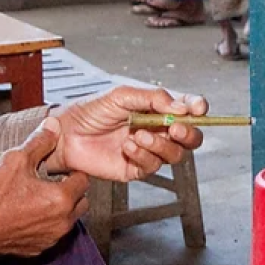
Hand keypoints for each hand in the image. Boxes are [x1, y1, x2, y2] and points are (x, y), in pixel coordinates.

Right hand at [0, 117, 89, 263]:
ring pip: (69, 219)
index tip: (58, 169)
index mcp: (61, 199)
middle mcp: (62, 222)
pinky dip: (47, 223)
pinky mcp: (40, 249)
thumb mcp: (16, 160)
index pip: (84, 180)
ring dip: (61, 208)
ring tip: (39, 196)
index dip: (72, 171)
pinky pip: (53, 233)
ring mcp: (51, 238)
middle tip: (51, 182)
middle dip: (71, 190)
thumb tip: (54, 125)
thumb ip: (40, 142)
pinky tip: (29, 213)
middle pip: (82, 201)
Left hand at [46, 86, 206, 181]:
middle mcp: (158, 131)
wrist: (66, 134)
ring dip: (161, 145)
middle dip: (188, 133)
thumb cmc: (91, 111)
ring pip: (174, 155)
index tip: (198, 108)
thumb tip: (181, 106)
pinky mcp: (136, 169)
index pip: (187, 110)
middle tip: (175, 128)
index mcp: (157, 110)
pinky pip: (152, 166)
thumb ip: (153, 99)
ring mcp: (148, 151)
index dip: (198, 108)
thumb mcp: (122, 96)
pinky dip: (143, 155)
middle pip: (190, 138)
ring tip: (139, 135)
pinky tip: (127, 147)